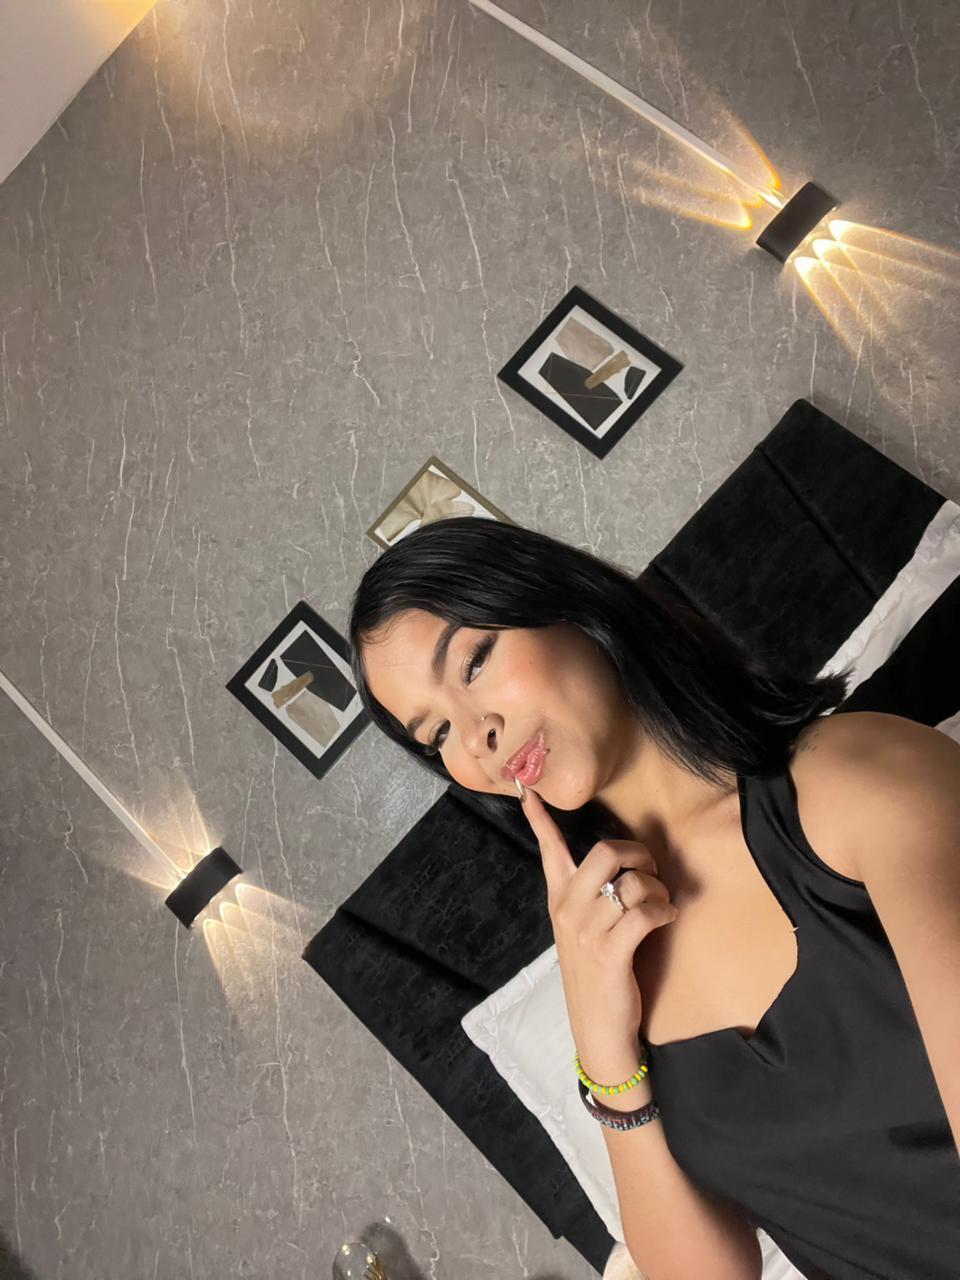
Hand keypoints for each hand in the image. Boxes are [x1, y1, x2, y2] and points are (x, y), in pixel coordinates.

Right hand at [519, 784, 678, 1068]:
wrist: (598, 1029)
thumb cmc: (596, 973)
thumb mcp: (582, 930)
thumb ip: (590, 895)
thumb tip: (616, 862)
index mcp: (559, 900)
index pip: (549, 851)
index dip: (541, 821)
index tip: (531, 794)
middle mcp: (568, 910)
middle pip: (605, 853)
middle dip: (639, 854)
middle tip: (651, 871)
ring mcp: (587, 932)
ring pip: (632, 884)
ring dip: (658, 890)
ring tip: (662, 906)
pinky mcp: (611, 953)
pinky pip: (644, 913)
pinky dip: (665, 911)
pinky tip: (667, 918)